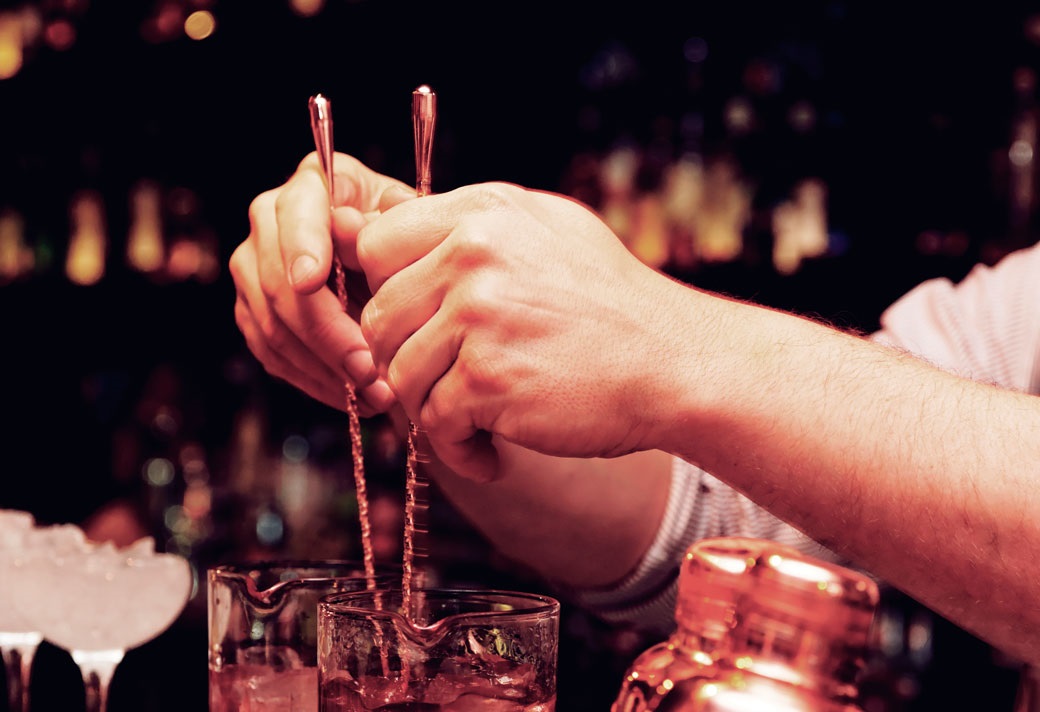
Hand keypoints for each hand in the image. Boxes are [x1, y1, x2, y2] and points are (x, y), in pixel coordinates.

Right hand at [230, 152, 410, 414]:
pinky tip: (350, 397)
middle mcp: (269, 221)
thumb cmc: (409, 238)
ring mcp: (253, 269)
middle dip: (327, 334)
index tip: (312, 281)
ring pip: (273, 326)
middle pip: (279, 282)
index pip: (295, 213)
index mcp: (311, 185)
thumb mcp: (414, 223)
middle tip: (369, 370)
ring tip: (373, 394)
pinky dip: (313, 380)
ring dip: (324, 368)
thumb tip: (350, 229)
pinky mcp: (253, 312)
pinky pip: (272, 354)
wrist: (397, 263)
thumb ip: (389, 226)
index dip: (301, 246)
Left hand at [357, 182, 688, 479]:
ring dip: (429, 411)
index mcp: (483, 213)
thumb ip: (469, 229)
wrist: (679, 364)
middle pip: (379, 317)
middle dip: (404, 361)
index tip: (417, 327)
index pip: (378, 245)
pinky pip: (433, 422)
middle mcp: (474, 253)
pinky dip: (457, 448)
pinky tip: (489, 452)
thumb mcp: (546, 233)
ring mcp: (479, 314)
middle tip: (444, 387)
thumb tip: (374, 235)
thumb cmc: (612, 305)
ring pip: (399, 374)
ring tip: (472, 423)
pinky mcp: (488, 378)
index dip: (388, 291)